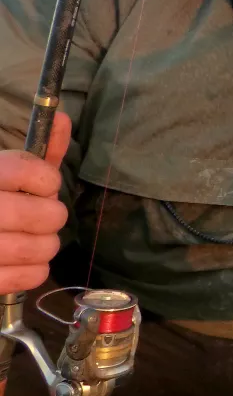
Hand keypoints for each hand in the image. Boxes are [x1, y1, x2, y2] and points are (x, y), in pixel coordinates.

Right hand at [0, 112, 69, 294]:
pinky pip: (31, 277)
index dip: (46, 179)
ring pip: (39, 248)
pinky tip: (24, 260)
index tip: (43, 185)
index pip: (24, 170)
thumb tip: (63, 118)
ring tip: (35, 238)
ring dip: (47, 244)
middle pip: (42, 214)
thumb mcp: (5, 171)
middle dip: (52, 215)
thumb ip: (38, 151)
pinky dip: (36, 269)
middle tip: (43, 216)